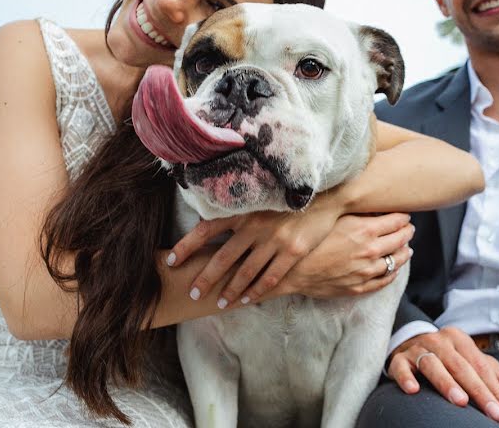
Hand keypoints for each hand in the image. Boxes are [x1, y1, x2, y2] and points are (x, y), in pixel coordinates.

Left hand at [167, 191, 345, 307]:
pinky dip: (257, 291)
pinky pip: (271, 277)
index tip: (171, 260)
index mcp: (243, 209)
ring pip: (246, 272)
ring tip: (220, 303)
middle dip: (206, 278)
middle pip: (223, 257)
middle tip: (194, 293)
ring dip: (231, 290)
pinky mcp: (293, 252)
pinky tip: (248, 300)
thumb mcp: (260, 196)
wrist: (327, 195)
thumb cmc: (288, 195)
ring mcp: (274, 240)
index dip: (187, 246)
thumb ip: (237, 209)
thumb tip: (207, 220)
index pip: (206, 228)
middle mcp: (255, 225)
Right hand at [280, 212, 413, 298]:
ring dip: (404, 253)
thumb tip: (372, 207)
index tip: (404, 215)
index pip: (397, 221)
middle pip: (401, 240)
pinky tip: (392, 268)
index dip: (403, 217)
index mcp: (365, 230)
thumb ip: (355, 213)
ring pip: (397, 261)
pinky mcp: (360, 286)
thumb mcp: (333, 218)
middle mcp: (370, 251)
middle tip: (408, 229)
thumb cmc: (310, 240)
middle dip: (407, 232)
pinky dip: (392, 272)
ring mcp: (366, 271)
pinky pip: (385, 280)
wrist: (292, 270)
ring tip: (405, 249)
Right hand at [387, 327, 498, 424]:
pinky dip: (406, 377)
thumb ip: (498, 378)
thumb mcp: (472, 363)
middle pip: (461, 366)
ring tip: (460, 402)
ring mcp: (417, 348)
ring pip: (433, 365)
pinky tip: (413, 391)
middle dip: (479, 392)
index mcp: (460, 340)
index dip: (495, 390)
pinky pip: (400, 367)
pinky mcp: (398, 358)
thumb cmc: (447, 358)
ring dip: (447, 383)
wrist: (408, 343)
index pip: (481, 366)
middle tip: (493, 414)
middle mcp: (439, 341)